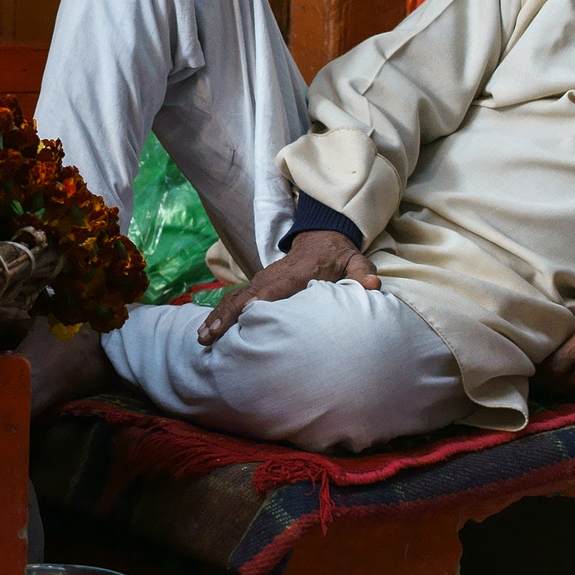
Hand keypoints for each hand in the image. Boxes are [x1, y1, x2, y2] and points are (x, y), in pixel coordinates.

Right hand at [196, 230, 379, 345]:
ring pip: (236, 298)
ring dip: (218, 316)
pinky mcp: (259, 286)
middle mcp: (274, 276)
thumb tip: (372, 284)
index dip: (258, 299)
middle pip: (245, 295)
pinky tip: (208, 331)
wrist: (323, 237)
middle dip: (227, 315)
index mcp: (296, 272)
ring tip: (203, 338)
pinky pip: (236, 299)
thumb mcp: (356, 261)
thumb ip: (362, 273)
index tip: (243, 314)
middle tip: (210, 336)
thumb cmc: (340, 256)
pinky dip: (221, 313)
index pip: (274, 286)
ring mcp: (264, 280)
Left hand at [534, 314, 574, 406]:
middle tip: (540, 379)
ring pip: (568, 395)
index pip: (548, 368)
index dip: (538, 371)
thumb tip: (542, 352)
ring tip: (558, 383)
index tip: (532, 368)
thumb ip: (568, 340)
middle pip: (555, 385)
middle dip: (547, 382)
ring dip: (562, 390)